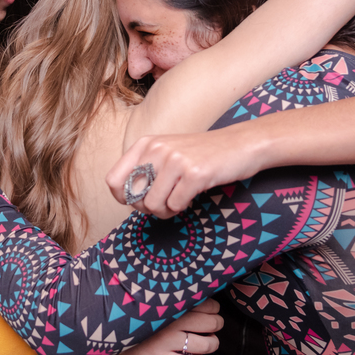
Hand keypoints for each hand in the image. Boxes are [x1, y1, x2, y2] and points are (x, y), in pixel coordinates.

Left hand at [106, 128, 256, 218]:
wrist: (241, 145)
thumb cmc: (202, 154)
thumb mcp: (167, 153)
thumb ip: (144, 170)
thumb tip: (126, 198)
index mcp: (146, 144)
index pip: (113, 180)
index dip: (123, 198)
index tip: (140, 200)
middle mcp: (157, 149)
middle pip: (133, 197)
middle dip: (147, 208)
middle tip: (164, 203)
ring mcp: (175, 160)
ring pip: (153, 205)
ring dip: (166, 211)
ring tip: (178, 200)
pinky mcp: (194, 173)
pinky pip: (175, 206)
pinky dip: (182, 207)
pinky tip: (191, 196)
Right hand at [118, 299, 222, 354]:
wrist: (108, 327)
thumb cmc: (135, 310)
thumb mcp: (153, 296)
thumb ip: (174, 294)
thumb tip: (199, 294)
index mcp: (173, 302)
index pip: (209, 304)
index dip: (214, 309)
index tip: (209, 310)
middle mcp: (173, 320)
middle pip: (212, 323)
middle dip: (216, 325)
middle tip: (211, 325)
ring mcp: (168, 341)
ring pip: (206, 345)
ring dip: (212, 344)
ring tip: (207, 342)